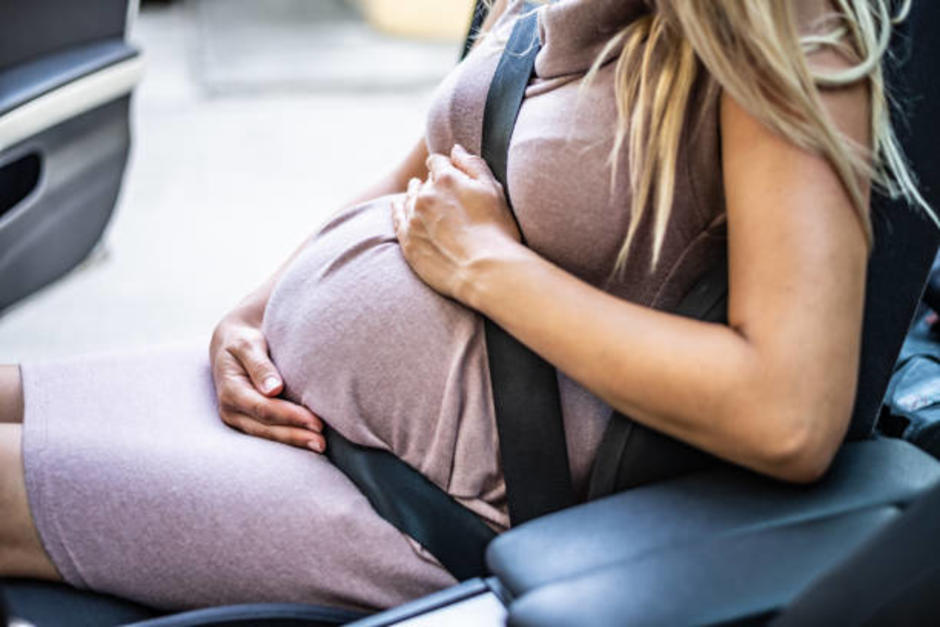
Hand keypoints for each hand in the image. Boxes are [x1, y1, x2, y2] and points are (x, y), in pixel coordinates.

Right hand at [210, 305, 324, 451]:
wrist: (231, 343)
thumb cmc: (243, 341)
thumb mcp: (248, 344)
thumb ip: (259, 365)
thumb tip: (274, 389)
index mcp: (230, 390)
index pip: (264, 409)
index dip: (291, 417)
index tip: (316, 422)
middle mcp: (230, 410)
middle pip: (266, 428)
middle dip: (295, 436)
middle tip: (322, 443)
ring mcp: (237, 419)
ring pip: (267, 435)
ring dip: (294, 442)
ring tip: (320, 446)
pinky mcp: (246, 422)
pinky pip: (268, 433)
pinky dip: (288, 439)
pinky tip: (307, 443)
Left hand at [391, 143, 521, 302]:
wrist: (485, 271)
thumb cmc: (496, 230)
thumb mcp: (493, 189)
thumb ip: (472, 165)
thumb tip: (455, 150)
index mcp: (446, 179)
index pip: (437, 161)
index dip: (444, 166)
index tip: (448, 173)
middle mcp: (424, 195)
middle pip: (423, 181)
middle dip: (431, 184)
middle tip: (441, 194)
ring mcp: (413, 219)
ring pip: (408, 198)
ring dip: (415, 195)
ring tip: (421, 199)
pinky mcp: (408, 241)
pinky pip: (397, 218)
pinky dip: (399, 210)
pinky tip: (400, 207)